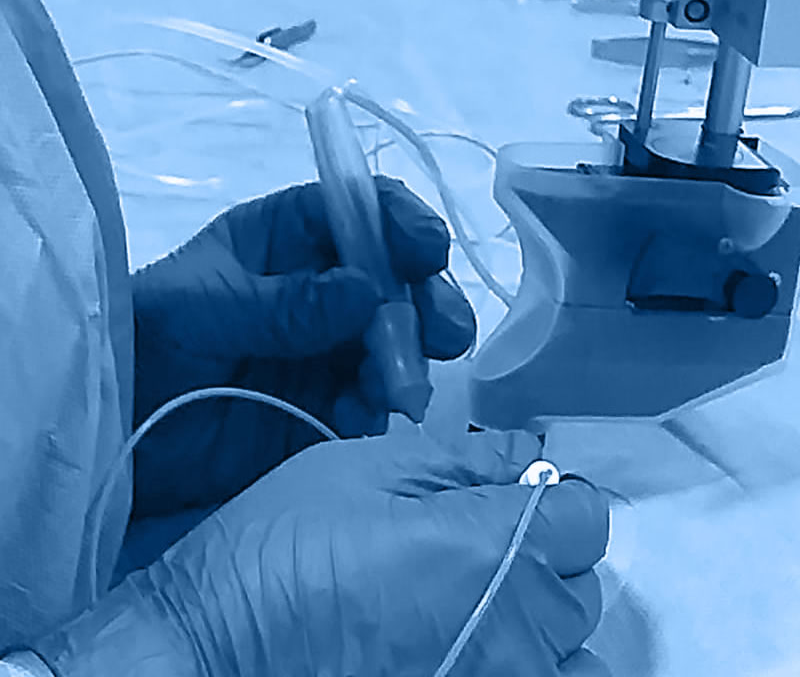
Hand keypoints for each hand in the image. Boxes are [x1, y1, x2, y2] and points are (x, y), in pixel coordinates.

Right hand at [36, 430, 610, 676]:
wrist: (214, 648)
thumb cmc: (278, 554)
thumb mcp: (363, 469)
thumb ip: (459, 458)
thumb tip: (520, 451)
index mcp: (489, 548)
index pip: (584, 516)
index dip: (553, 494)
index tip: (520, 492)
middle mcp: (511, 632)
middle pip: (581, 584)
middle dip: (542, 553)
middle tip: (477, 540)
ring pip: (573, 653)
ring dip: (542, 623)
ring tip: (478, 604)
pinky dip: (525, 665)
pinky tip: (474, 646)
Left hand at [131, 176, 475, 516]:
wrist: (112, 435)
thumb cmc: (140, 342)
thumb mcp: (202, 309)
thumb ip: (285, 303)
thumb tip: (370, 289)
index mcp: (283, 240)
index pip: (359, 210)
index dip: (400, 221)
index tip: (426, 250)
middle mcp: (316, 289)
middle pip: (395, 278)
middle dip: (427, 300)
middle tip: (446, 334)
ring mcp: (327, 349)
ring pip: (397, 340)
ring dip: (410, 359)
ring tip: (397, 388)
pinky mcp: (328, 406)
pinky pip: (374, 400)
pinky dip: (378, 408)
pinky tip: (361, 418)